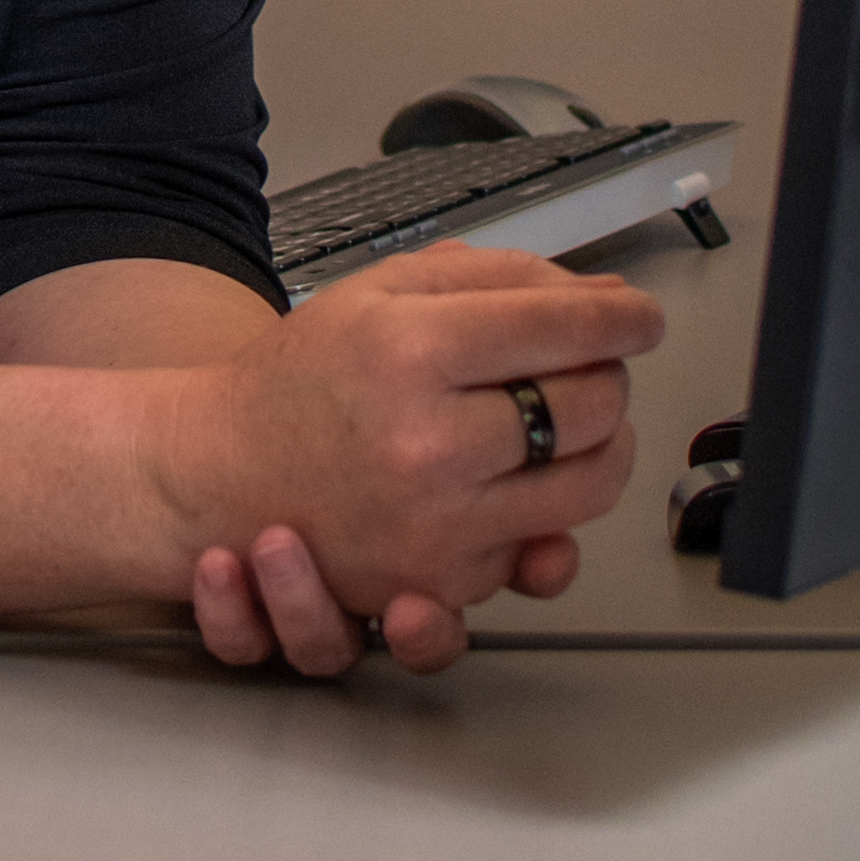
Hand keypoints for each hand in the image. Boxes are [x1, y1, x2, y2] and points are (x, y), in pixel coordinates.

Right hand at [170, 239, 661, 676]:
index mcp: (410, 352)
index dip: (623, 317)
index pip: (563, 328)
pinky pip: (544, 541)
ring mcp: (441, 524)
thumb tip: (601, 296)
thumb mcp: (380, 292)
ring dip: (602, 446)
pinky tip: (512, 478)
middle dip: (610, 378)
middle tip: (591, 367)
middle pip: (593, 406)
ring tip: (568, 423)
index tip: (639, 317)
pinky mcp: (446, 582)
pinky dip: (545, 507)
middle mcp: (428, 444)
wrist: (220, 473)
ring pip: (590, 484)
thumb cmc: (300, 381)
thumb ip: (494, 278)